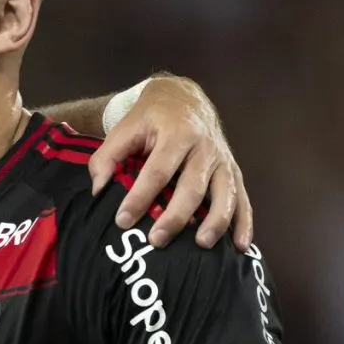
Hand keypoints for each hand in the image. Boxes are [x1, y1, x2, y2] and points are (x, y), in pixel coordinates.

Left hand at [91, 76, 252, 251]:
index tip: (123, 221)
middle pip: (192, 186)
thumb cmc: (151, 118)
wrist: (184, 98)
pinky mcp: (232, 171)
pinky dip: (244, 222)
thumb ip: (107, 157)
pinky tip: (240, 245)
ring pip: (224, 193)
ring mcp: (222, 160)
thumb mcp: (125, 128)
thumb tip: (98, 190)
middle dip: (175, 216)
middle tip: (156, 241)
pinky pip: (242, 198)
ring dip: (215, 221)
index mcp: (177, 133)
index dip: (140, 197)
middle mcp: (204, 147)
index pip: (157, 171)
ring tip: (202, 245)